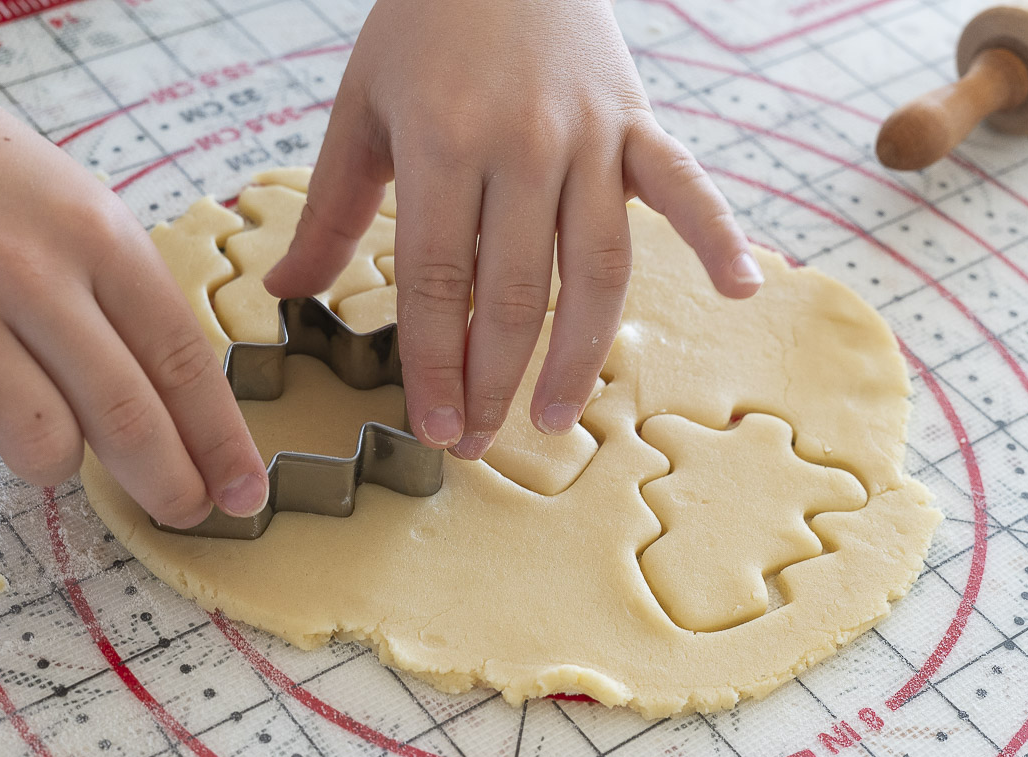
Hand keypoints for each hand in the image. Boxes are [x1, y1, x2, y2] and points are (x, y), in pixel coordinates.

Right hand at [0, 17, 267, 526]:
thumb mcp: (71, 207)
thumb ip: (120, 298)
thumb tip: (176, 406)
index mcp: (99, 236)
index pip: (183, 361)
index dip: (220, 441)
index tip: (244, 492)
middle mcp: (35, 273)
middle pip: (128, 418)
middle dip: (169, 484)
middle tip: (184, 511)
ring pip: (41, 443)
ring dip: (53, 458)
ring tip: (38, 422)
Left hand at [264, 0, 761, 459]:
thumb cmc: (420, 29)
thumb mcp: (358, 109)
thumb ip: (328, 210)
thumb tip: (284, 292)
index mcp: (442, 143)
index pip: (439, 280)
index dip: (436, 363)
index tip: (434, 429)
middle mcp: (522, 146)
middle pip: (514, 292)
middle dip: (493, 379)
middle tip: (478, 443)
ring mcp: (589, 136)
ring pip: (596, 267)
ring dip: (579, 353)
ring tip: (555, 418)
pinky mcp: (637, 124)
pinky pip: (685, 185)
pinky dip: (719, 233)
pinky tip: (742, 289)